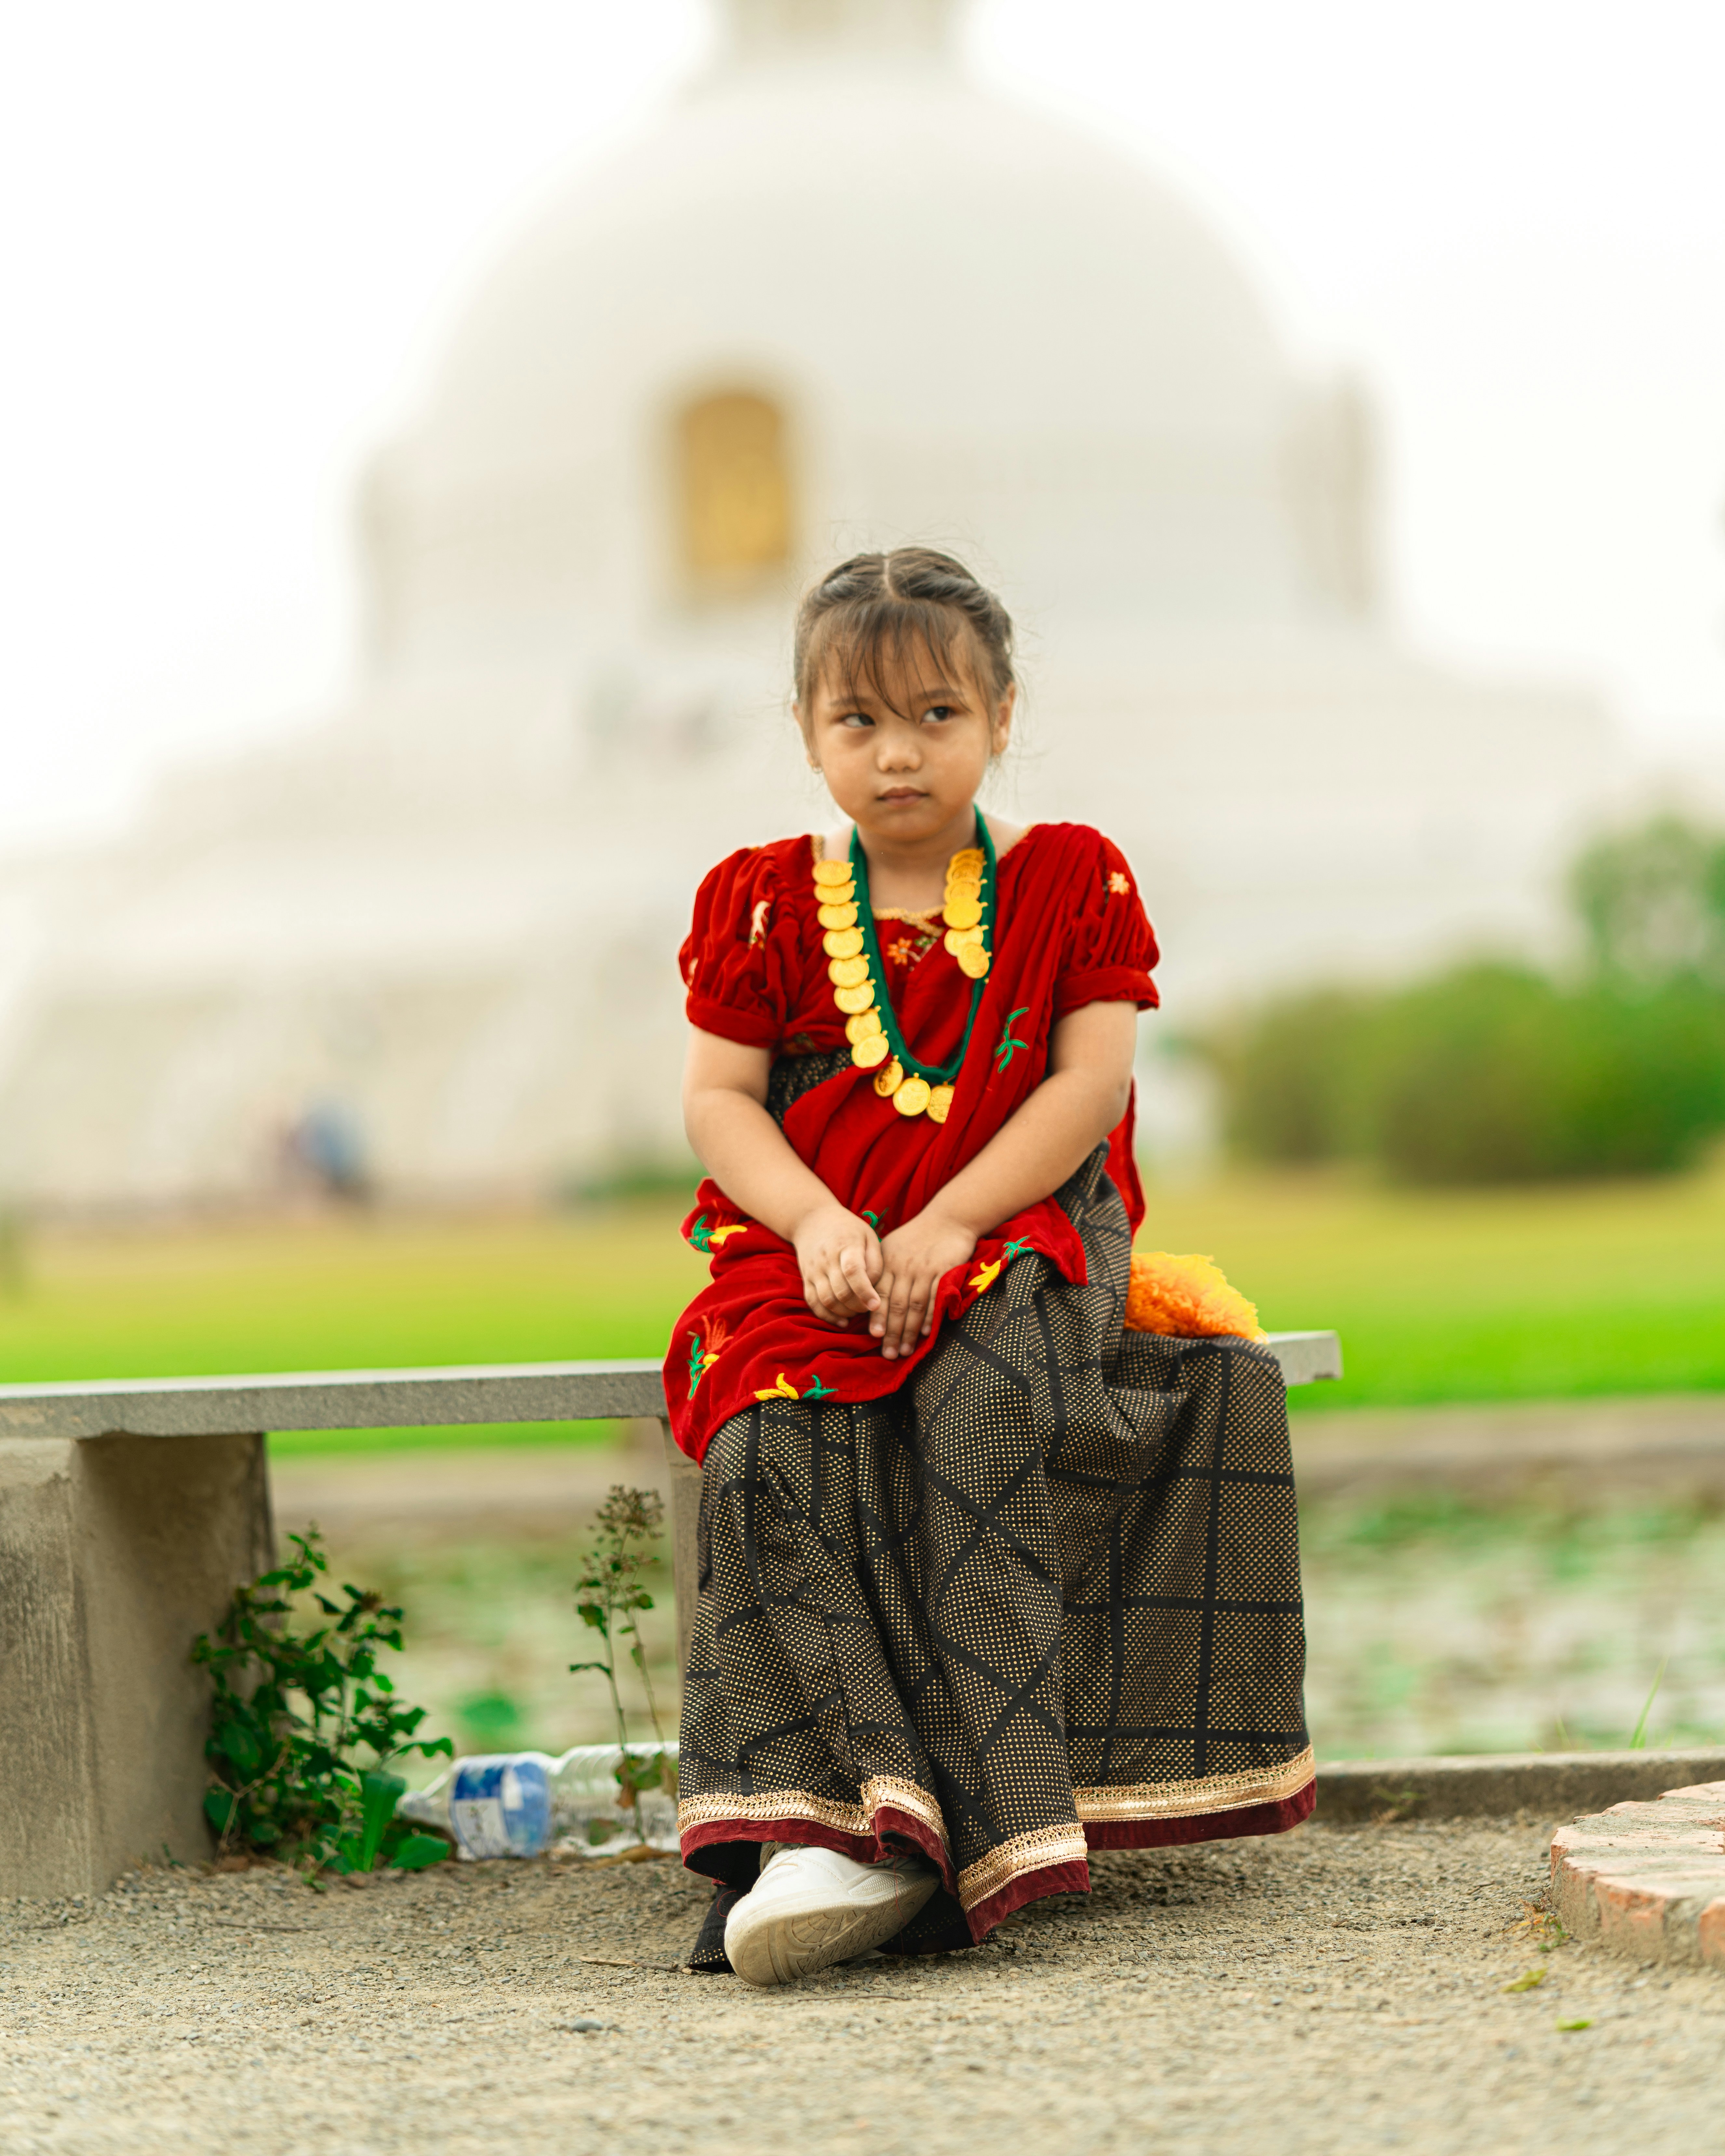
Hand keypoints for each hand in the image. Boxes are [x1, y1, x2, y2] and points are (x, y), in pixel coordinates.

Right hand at [792, 1202, 883, 1326]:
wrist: (812, 1219)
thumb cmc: (848, 1229)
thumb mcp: (868, 1235)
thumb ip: (875, 1260)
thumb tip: (875, 1287)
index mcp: (846, 1245)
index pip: (852, 1271)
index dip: (865, 1290)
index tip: (876, 1305)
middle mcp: (827, 1259)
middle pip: (841, 1291)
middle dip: (858, 1306)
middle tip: (870, 1308)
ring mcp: (814, 1270)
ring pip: (827, 1300)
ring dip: (845, 1313)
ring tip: (858, 1312)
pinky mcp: (806, 1278)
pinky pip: (813, 1303)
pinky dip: (827, 1316)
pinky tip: (842, 1321)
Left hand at [872, 1207, 978, 1359]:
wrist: (948, 1218)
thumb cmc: (917, 1235)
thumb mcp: (892, 1247)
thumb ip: (883, 1270)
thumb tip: (870, 1298)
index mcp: (888, 1263)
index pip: (879, 1294)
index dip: (876, 1317)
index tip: (874, 1337)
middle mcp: (903, 1267)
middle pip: (896, 1305)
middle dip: (891, 1332)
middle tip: (889, 1354)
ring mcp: (924, 1269)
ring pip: (914, 1305)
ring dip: (910, 1331)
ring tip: (906, 1350)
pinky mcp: (944, 1271)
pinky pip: (935, 1298)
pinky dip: (930, 1316)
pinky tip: (927, 1333)